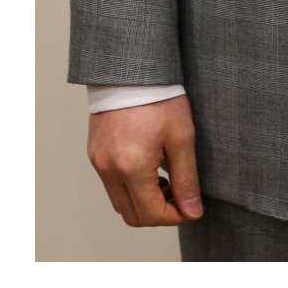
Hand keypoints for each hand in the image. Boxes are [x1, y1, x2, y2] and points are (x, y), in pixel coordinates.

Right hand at [87, 95, 202, 226]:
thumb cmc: (160, 99)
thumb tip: (192, 211)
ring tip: (166, 179)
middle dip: (159, 213)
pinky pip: (111, 185)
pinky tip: (150, 168)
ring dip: (144, 201)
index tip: (190, 206)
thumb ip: (186, 179)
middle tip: (179, 194)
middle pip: (132, 215)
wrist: (131, 71)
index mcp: (132, 167)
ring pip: (120, 202)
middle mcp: (109, 170)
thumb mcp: (182, 137)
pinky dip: (130, 187)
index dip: (174, 217)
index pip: (151, 215)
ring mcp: (98, 162)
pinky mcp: (94, 154)